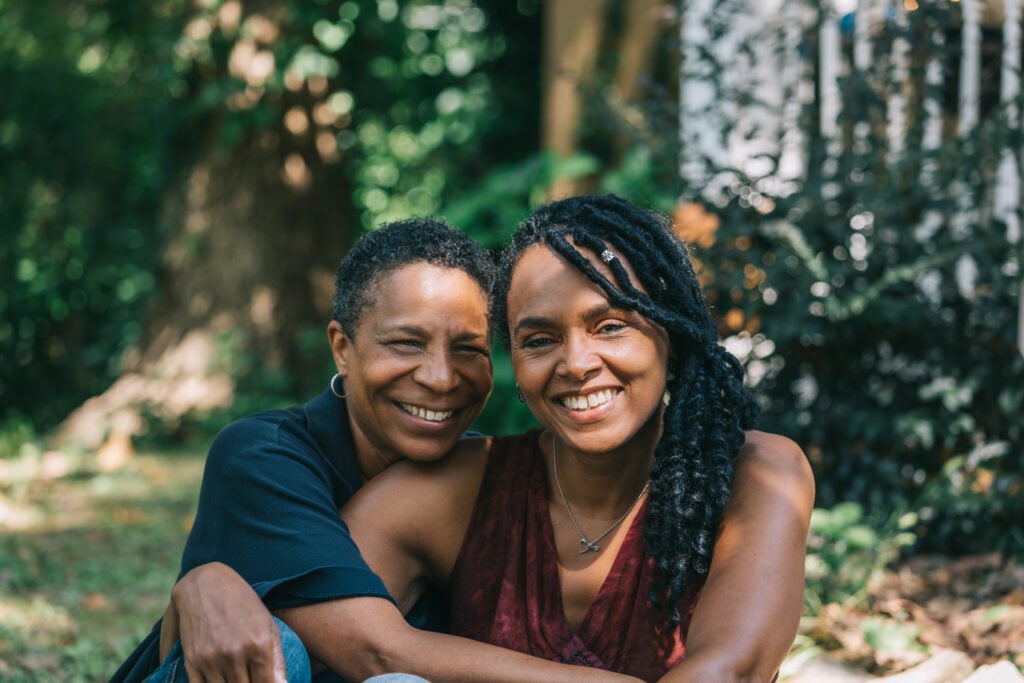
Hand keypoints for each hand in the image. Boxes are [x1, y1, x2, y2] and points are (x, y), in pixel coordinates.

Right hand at [167, 562, 286, 682]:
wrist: (205, 584)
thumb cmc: (243, 604)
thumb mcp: (268, 625)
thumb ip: (277, 659)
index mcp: (259, 644)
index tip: (266, 682)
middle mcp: (235, 654)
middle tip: (250, 677)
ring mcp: (211, 659)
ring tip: (237, 676)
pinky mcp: (192, 661)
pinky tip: (220, 679)